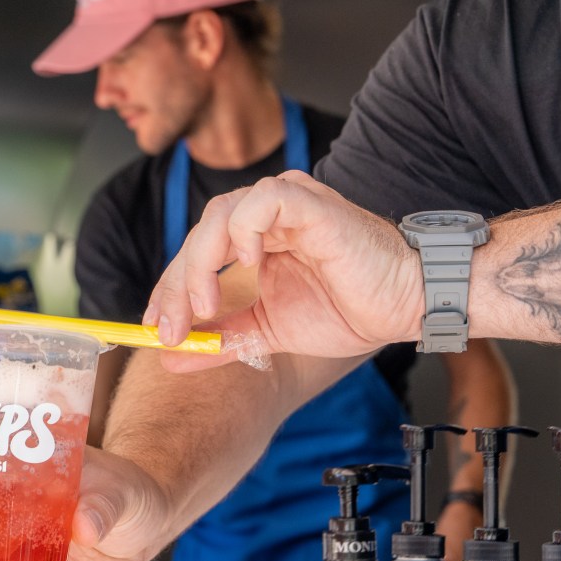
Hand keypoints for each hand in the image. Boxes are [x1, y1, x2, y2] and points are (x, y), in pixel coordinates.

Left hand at [144, 172, 424, 371]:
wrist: (405, 307)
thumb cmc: (349, 309)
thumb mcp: (267, 332)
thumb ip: (221, 341)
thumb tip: (169, 359)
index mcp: (255, 240)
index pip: (195, 256)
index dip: (169, 290)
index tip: (155, 329)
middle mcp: (266, 217)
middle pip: (199, 236)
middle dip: (175, 285)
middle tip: (170, 328)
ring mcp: (288, 205)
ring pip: (220, 214)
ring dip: (201, 263)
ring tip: (204, 306)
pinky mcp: (310, 202)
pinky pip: (264, 201)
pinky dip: (244, 229)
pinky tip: (247, 264)